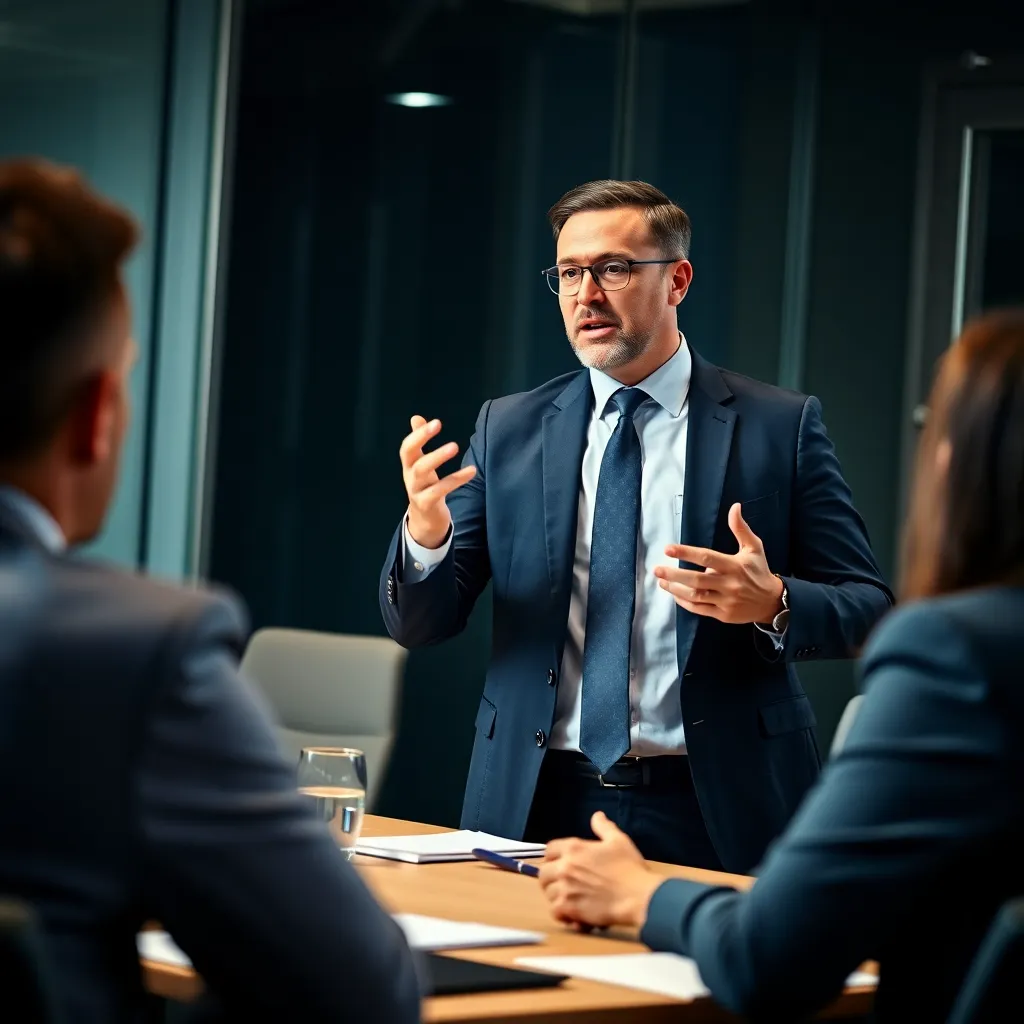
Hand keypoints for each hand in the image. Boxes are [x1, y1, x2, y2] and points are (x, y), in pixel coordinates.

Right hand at [400, 415, 476, 548]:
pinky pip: (440, 490)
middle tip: (437, 423)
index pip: (407, 448)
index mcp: (409, 466)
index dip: (418, 434)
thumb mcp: (421, 464)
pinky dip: (455, 479)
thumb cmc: (426, 486)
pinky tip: (471, 470)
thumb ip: (419, 442)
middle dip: (422, 440)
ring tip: (454, 446)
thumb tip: (416, 417)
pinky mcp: (427, 504)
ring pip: (422, 473)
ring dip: (437, 458)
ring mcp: (416, 491)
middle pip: (412, 458)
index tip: (434, 422)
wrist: (424, 520)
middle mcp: (410, 477)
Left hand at [538, 812, 661, 930]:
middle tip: (563, 884)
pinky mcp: (570, 908)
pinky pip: (555, 912)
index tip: (562, 864)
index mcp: (574, 848)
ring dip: (558, 898)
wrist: (639, 896)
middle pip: (543, 873)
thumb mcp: (619, 841)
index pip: (549, 850)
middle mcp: (566, 867)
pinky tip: (574, 915)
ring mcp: (566, 888)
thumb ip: (604, 827)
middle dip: (551, 879)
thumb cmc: (630, 869)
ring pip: (548, 894)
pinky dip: (562, 915)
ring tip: (571, 900)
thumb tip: (597, 816)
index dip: (554, 857)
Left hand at [653, 502, 783, 624]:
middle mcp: (729, 584)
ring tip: (661, 581)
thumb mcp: (754, 548)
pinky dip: (684, 602)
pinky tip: (674, 594)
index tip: (668, 549)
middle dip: (674, 575)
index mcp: (734, 566)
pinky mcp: (723, 614)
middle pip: (696, 580)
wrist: (772, 602)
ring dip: (675, 589)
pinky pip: (699, 609)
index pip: (706, 558)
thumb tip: (734, 507)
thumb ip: (740, 528)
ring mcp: (725, 601)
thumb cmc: (759, 571)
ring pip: (695, 596)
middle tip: (656, 569)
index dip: (686, 553)